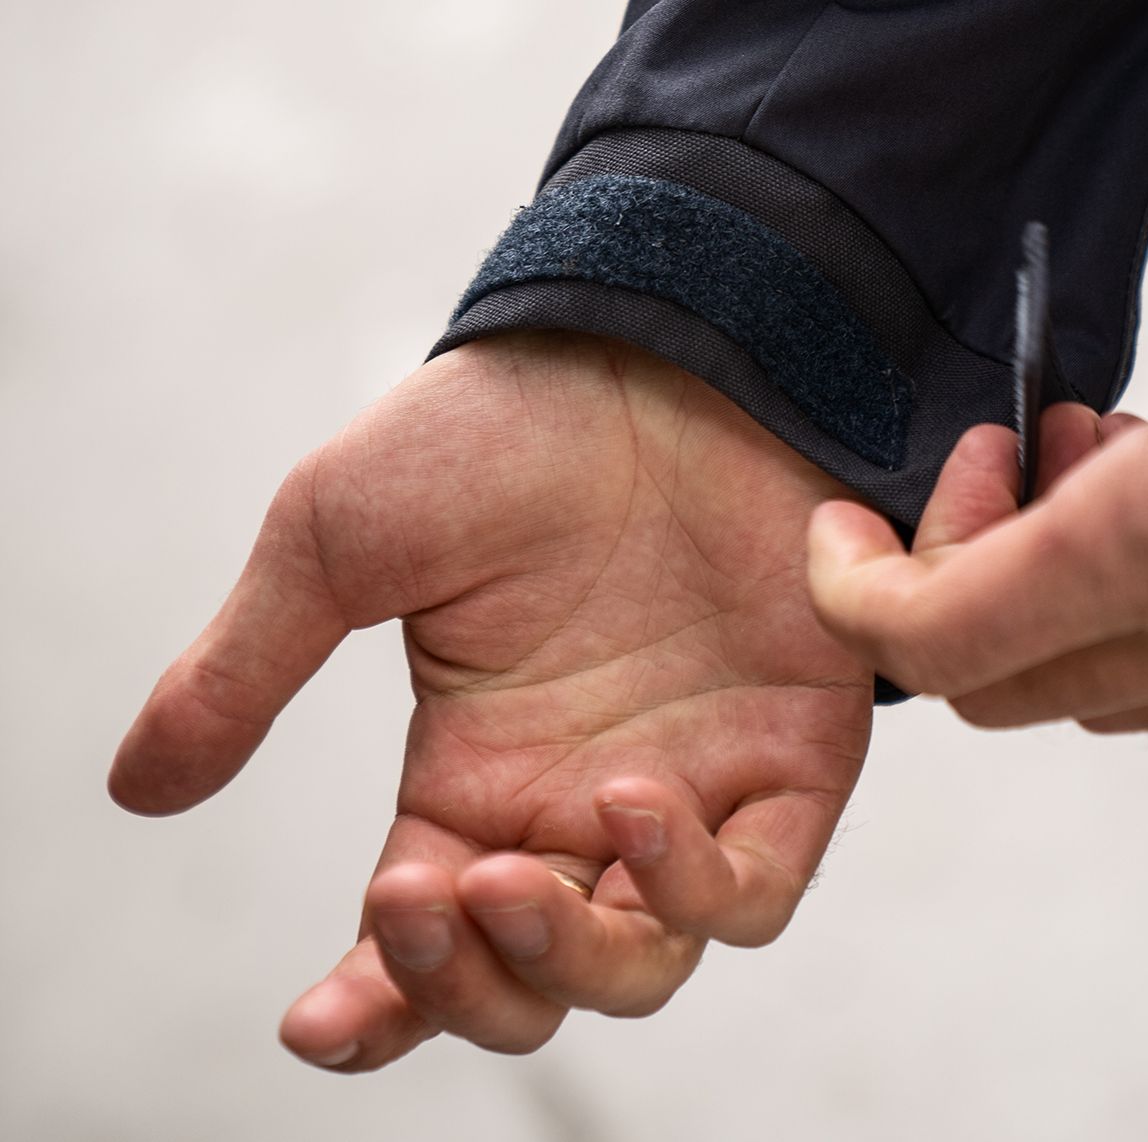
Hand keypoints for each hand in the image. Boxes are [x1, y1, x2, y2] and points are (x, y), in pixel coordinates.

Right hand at [110, 333, 870, 1069]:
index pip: (423, 938)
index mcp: (476, 773)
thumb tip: (133, 790)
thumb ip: (246, 670)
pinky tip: (630, 799)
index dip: (377, 1002)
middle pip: (535, 982)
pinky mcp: (793, 749)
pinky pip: (757, 887)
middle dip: (473, 988)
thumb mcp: (341, 543)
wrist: (651, 346)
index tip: (316, 1021)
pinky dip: (698, 887)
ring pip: (645, 963)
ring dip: (570, 958)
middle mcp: (582, 799)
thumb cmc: (498, 432)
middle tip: (424, 898)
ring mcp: (692, 782)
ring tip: (506, 873)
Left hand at [807, 195, 1147, 732]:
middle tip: (1015, 450)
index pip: (930, 635)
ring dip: (1053, 575)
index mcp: (1143, 548)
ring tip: (1113, 447)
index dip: (854, 585)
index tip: (842, 513)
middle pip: (990, 677)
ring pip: (1084, 674)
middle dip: (961, 565)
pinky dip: (1139, 591)